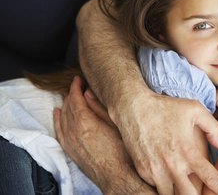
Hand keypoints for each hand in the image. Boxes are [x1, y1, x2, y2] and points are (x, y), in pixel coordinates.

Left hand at [53, 76, 155, 193]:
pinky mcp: (71, 150)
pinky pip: (59, 131)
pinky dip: (57, 120)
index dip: (76, 87)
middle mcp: (74, 131)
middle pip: (68, 107)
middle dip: (71, 94)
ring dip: (65, 105)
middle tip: (78, 86)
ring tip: (70, 97)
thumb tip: (88, 94)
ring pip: (62, 118)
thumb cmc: (122, 151)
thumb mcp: (115, 125)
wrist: (118, 176)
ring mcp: (70, 142)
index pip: (75, 99)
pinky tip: (57, 114)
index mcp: (85, 122)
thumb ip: (99, 108)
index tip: (78, 79)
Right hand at [109, 92, 217, 194]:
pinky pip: (157, 187)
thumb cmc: (165, 107)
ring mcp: (155, 170)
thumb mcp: (194, 108)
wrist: (133, 108)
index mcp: (187, 151)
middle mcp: (172, 165)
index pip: (210, 177)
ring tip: (187, 190)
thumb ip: (212, 126)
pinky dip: (165, 187)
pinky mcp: (143, 171)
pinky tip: (170, 182)